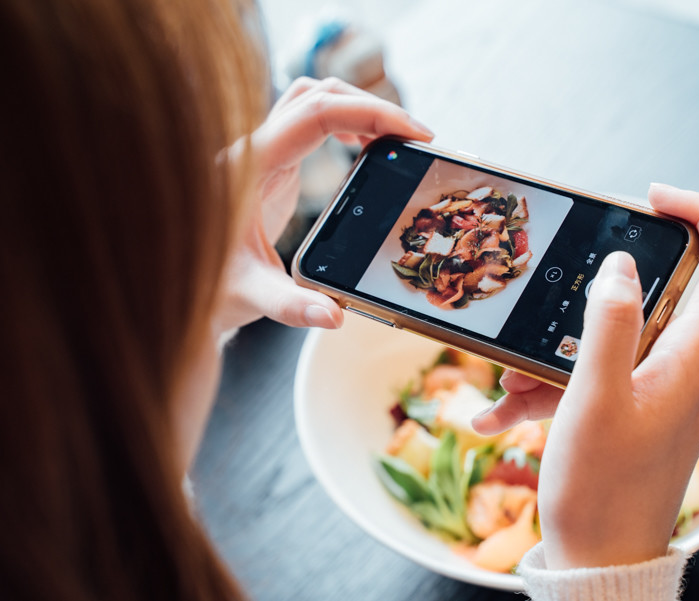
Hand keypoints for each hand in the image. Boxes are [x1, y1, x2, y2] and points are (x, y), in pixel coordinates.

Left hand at [215, 77, 433, 334]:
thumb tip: (333, 315)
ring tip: (394, 140)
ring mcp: (261, 152)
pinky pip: (311, 122)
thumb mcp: (248, 296)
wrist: (174, 282)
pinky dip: (344, 123)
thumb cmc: (205, 286)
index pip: (317, 112)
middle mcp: (254, 149)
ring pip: (313, 100)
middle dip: (372, 106)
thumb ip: (290, 306)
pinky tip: (363, 150)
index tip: (412, 134)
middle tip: (414, 138)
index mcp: (251, 167)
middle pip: (318, 93)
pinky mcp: (269, 164)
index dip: (370, 113)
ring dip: (357, 109)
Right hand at [472, 184, 698, 568]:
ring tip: (510, 385)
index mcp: (694, 359)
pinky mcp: (637, 411)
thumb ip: (609, 326)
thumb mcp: (594, 400)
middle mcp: (688, 368)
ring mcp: (663, 391)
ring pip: (617, 339)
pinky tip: (504, 412)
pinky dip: (555, 384)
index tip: (652, 198)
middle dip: (601, 291)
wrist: (601, 562)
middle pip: (666, 294)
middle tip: (556, 295)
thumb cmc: (601, 489)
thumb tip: (620, 266)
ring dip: (562, 350)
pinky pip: (598, 376)